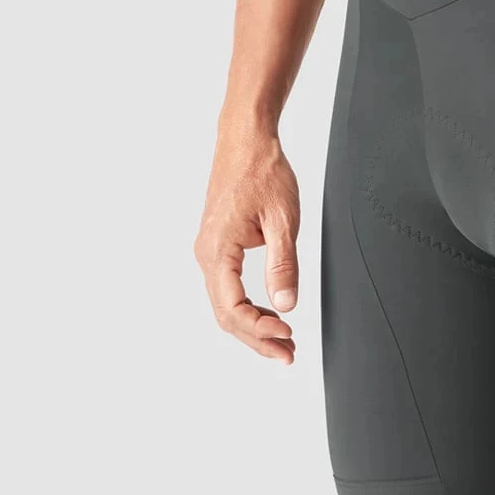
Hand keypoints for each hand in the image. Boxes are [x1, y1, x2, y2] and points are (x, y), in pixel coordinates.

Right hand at [194, 125, 300, 362]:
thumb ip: (284, 264)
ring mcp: (209, 250)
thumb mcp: (283, 218)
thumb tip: (286, 305)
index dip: (259, 329)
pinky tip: (270, 313)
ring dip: (252, 325)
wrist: (246, 140)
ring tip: (283, 341)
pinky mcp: (218, 245)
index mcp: (218, 250)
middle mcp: (206, 254)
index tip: (287, 335)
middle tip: (287, 354)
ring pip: (226, 303)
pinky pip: (227, 287)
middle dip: (256, 338)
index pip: (232, 308)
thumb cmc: (263, 171)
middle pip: (226, 313)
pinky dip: (248, 305)